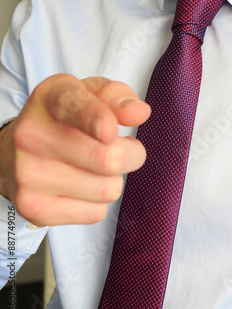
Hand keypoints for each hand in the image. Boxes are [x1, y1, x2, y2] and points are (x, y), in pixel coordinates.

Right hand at [0, 74, 150, 225]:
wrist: (14, 153)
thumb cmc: (64, 121)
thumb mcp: (91, 95)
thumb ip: (118, 97)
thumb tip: (139, 112)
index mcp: (51, 98)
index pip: (73, 106)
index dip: (95, 118)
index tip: (108, 130)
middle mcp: (32, 134)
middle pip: (109, 159)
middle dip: (131, 155)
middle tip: (122, 148)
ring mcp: (28, 174)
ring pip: (108, 189)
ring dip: (112, 180)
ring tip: (94, 167)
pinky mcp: (34, 207)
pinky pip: (96, 212)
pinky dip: (98, 202)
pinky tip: (80, 186)